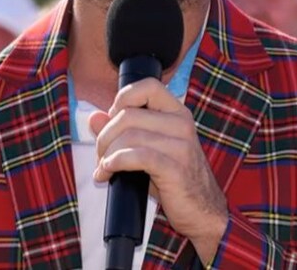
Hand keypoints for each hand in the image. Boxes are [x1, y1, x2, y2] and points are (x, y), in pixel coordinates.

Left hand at [89, 78, 227, 263]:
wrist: (202, 210)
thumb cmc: (175, 179)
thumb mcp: (150, 149)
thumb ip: (124, 131)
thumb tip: (94, 117)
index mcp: (178, 114)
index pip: (149, 86)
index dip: (123, 97)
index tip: (113, 118)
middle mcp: (182, 124)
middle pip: (128, 114)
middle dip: (105, 135)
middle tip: (102, 154)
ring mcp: (181, 146)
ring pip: (129, 136)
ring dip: (107, 154)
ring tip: (104, 168)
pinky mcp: (174, 168)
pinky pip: (136, 156)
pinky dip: (114, 163)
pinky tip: (108, 173)